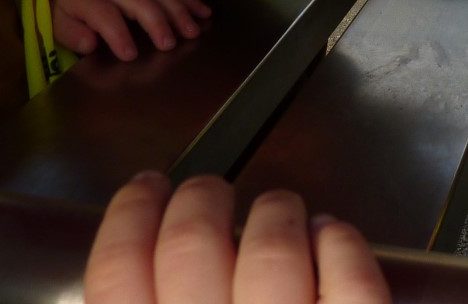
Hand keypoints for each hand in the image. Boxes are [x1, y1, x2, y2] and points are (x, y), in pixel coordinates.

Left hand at [50, 0, 209, 60]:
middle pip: (140, 1)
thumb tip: (90, 44)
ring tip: (193, 31)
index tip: (130, 55)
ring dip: (179, 11)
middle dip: (157, 22)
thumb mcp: (57, 22)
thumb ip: (72, 34)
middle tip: (170, 44)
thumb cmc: (66, 5)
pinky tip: (204, 12)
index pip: (106, 16)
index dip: (117, 35)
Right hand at [85, 173, 390, 303]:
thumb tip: (133, 267)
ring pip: (273, 248)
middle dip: (202, 199)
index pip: (115, 271)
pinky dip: (342, 245)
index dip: (130, 214)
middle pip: (191, 243)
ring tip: (282, 212)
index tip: (147, 186)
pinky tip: (332, 238)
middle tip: (211, 193)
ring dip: (278, 213)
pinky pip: (352, 281)